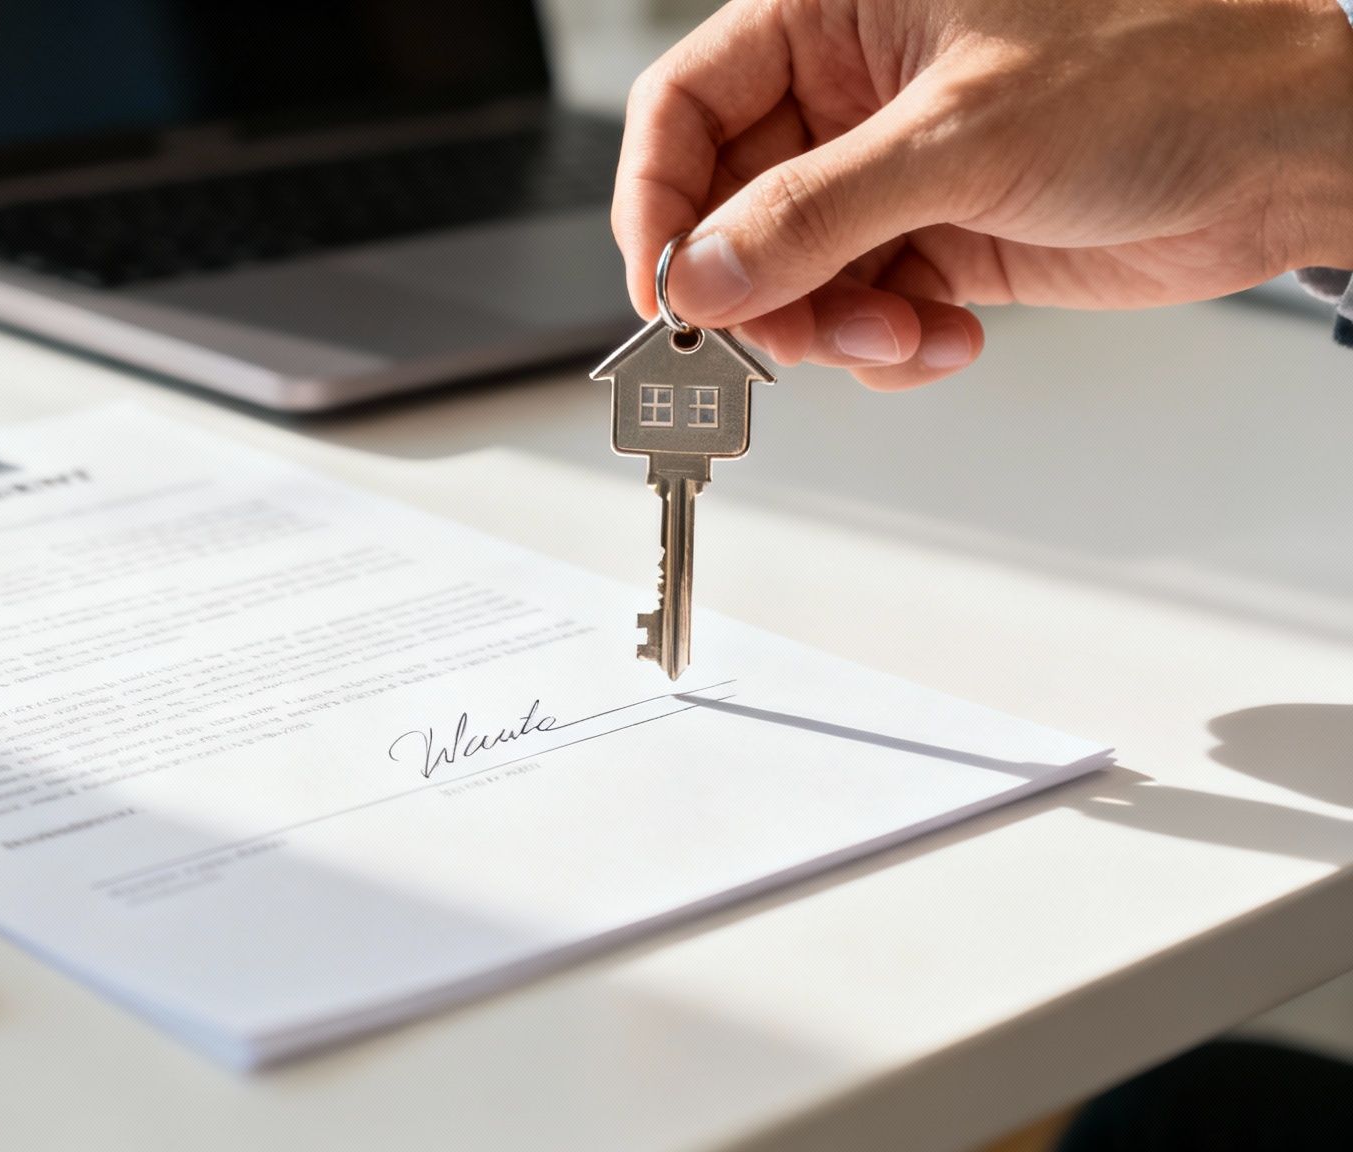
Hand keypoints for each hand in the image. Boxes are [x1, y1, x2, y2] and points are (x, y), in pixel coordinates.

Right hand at [614, 0, 1352, 388]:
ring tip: (893, 334)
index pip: (687, 106)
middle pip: (730, 206)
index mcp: (836, 14)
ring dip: (827, 326)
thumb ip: (813, 212)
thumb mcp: (961, 136)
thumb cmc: (1166, 69)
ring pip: (790, 272)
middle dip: (756, 284)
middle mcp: (852, 92)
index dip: (659, 199)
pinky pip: (857, 308)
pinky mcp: (935, 238)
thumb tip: (704, 271)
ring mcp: (891, 171)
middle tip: (783, 335)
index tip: (668, 285)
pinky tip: (939, 336)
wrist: (1288, 151)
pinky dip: (882, 343)